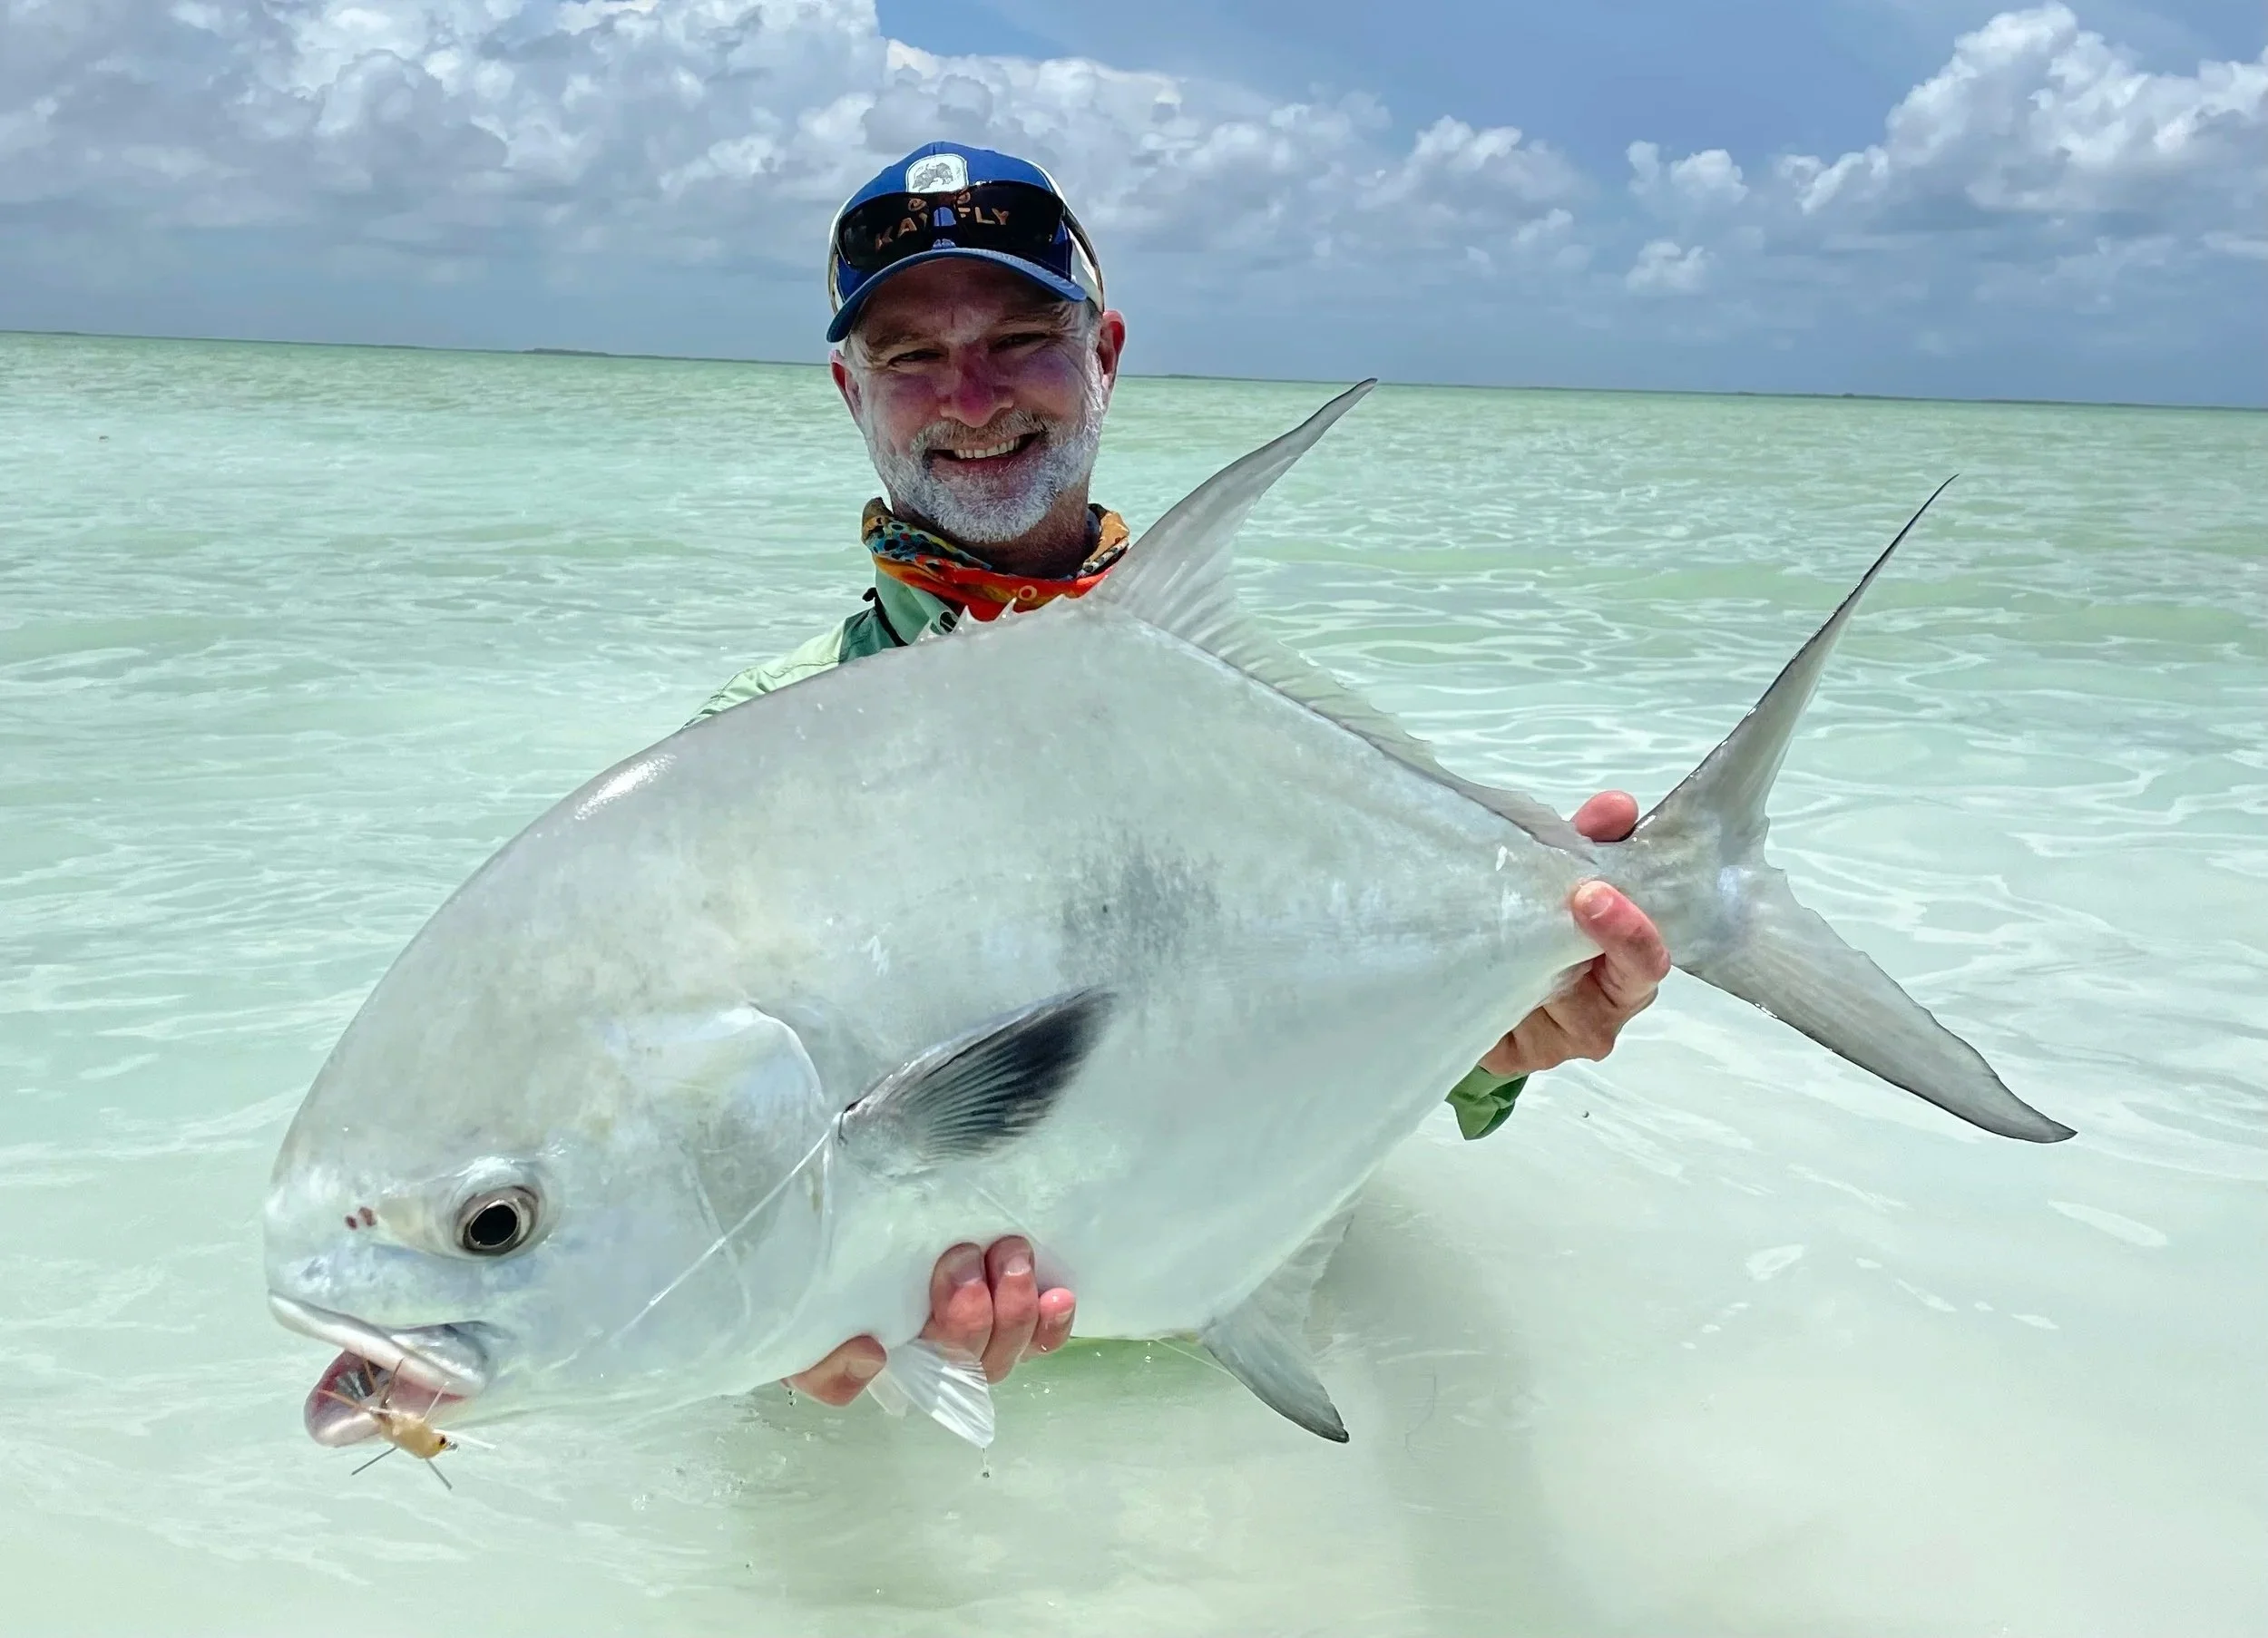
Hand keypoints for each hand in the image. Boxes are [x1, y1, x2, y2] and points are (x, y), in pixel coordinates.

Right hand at [783, 1236, 1075, 1405]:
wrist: (828, 1225)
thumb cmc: (814, 1274)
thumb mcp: (801, 1328)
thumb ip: (821, 1362)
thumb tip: (872, 1357)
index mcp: (892, 1357)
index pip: (929, 1379)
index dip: (942, 1342)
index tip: (942, 1286)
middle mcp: (937, 1351)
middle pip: (975, 1363)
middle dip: (974, 1316)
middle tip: (964, 1257)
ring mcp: (978, 1327)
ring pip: (1010, 1347)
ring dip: (1014, 1306)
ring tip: (1009, 1254)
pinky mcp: (1007, 1301)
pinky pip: (1040, 1334)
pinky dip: (1050, 1322)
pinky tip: (1058, 1296)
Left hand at [1478, 791, 1670, 1077]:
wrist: (1488, 973)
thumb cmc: (1544, 922)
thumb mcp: (1568, 877)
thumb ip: (1592, 844)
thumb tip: (1616, 808)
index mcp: (1629, 978)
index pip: (1646, 965)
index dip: (1629, 932)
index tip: (1594, 891)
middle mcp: (1598, 1021)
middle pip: (1598, 997)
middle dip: (1572, 945)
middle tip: (1555, 900)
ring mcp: (1551, 1046)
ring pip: (1539, 1002)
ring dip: (1519, 959)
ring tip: (1495, 919)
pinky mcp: (1507, 1058)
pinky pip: (1496, 1022)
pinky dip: (1485, 983)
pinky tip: (1469, 953)